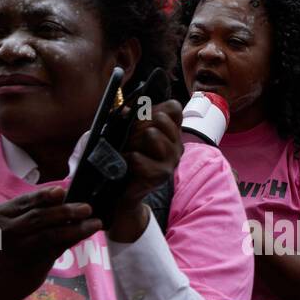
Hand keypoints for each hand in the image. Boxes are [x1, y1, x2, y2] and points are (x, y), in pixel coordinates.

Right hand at [0, 187, 100, 299]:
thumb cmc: (10, 248)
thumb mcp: (13, 226)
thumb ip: (34, 212)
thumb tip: (66, 196)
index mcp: (0, 214)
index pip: (27, 200)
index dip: (47, 194)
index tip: (63, 190)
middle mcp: (6, 229)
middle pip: (40, 215)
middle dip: (66, 210)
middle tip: (86, 208)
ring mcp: (19, 247)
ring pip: (51, 233)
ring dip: (76, 227)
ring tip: (94, 223)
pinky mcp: (32, 262)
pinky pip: (57, 248)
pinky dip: (73, 239)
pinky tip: (85, 234)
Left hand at [105, 98, 183, 242]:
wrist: (122, 191)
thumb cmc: (126, 157)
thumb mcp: (127, 132)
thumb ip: (128, 118)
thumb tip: (125, 111)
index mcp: (172, 133)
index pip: (174, 108)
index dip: (155, 108)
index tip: (141, 118)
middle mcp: (177, 145)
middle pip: (160, 118)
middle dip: (139, 125)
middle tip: (129, 139)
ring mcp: (172, 161)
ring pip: (152, 134)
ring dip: (133, 141)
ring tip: (127, 151)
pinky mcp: (161, 175)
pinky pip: (138, 157)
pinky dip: (126, 159)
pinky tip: (125, 165)